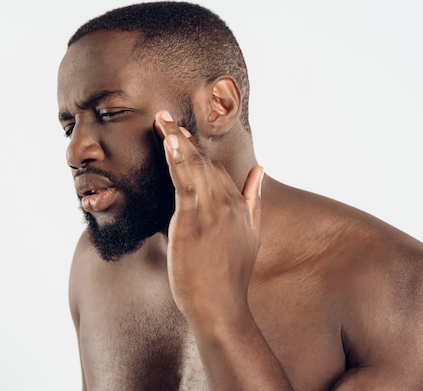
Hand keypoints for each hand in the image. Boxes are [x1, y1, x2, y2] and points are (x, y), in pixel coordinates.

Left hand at [154, 110, 264, 321]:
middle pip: (204, 162)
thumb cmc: (228, 276)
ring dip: (176, 140)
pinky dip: (176, 159)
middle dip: (183, 138)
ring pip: (194, 166)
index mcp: (238, 205)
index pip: (216, 169)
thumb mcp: (250, 235)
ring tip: (162, 119)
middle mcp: (227, 203)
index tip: (181, 132)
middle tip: (164, 116)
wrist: (220, 306)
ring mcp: (211, 210)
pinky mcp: (193, 219)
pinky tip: (168, 141)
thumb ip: (254, 199)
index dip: (197, 149)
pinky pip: (184, 182)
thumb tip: (260, 169)